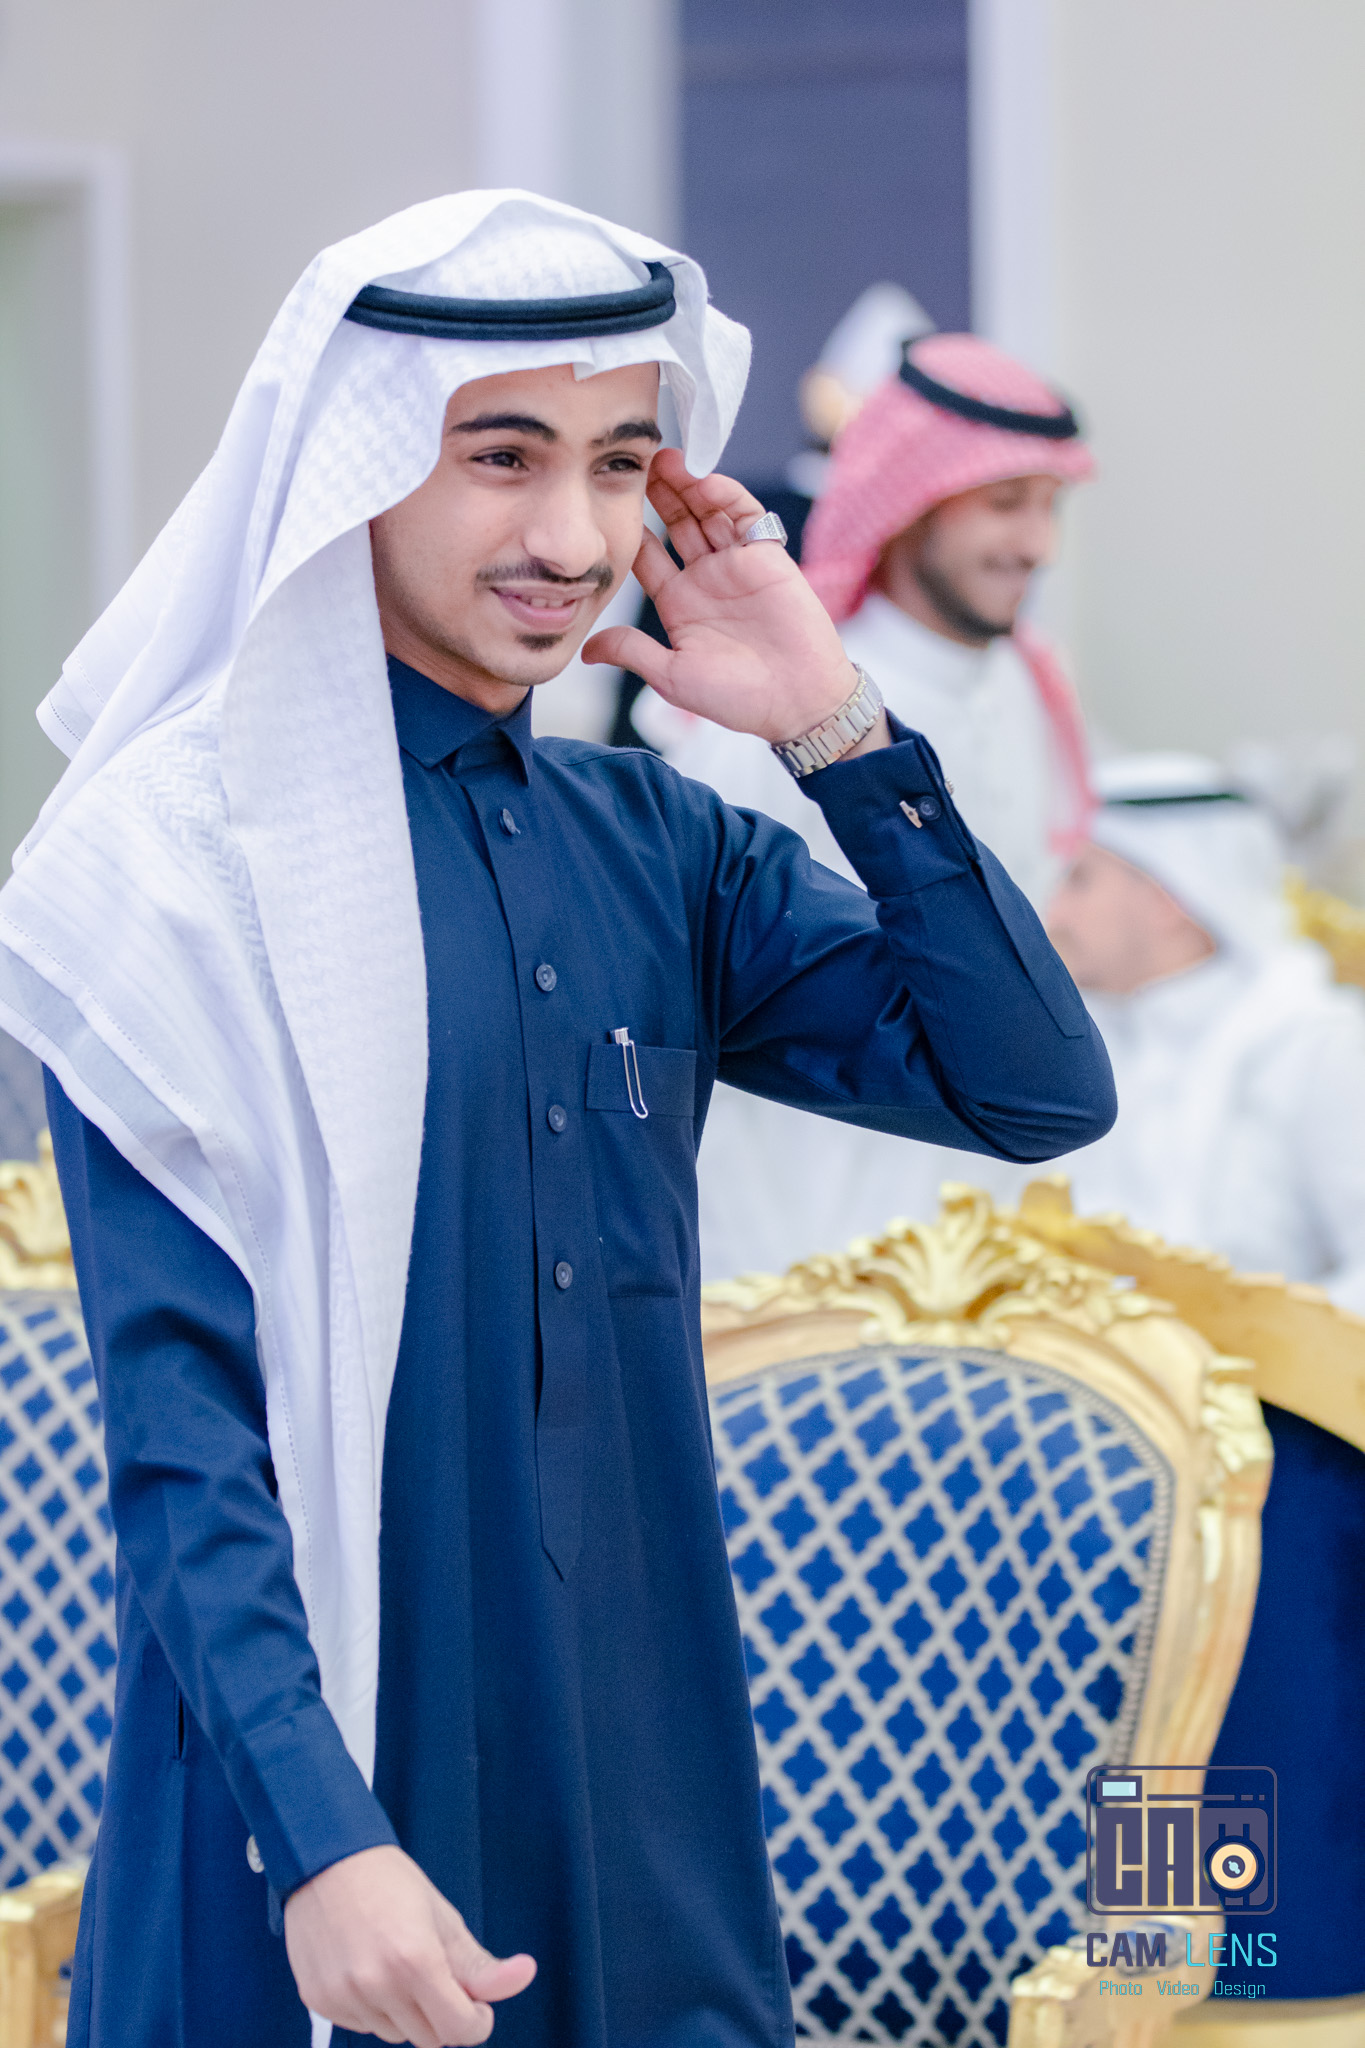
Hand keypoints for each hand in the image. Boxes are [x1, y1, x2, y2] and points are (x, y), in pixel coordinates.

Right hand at [284, 1844, 535, 2045]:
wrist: (326, 1859)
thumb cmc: (389, 1882)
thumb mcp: (443, 1919)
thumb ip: (480, 1965)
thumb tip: (525, 1976)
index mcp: (415, 1960)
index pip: (458, 2030)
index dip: (476, 2023)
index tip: (477, 2008)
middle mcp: (377, 1984)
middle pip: (428, 2040)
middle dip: (442, 2017)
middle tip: (436, 1976)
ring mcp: (344, 1996)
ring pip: (394, 2033)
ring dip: (405, 2012)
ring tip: (395, 1963)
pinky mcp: (320, 2000)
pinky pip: (362, 2025)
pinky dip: (373, 2007)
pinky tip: (367, 1967)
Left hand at [582, 449, 883, 747]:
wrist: (798, 701)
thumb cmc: (737, 698)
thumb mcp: (672, 676)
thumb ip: (631, 652)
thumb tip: (585, 650)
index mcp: (678, 604)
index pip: (648, 554)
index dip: (631, 527)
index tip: (609, 501)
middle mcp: (705, 578)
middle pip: (676, 522)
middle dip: (658, 494)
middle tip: (637, 463)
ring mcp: (736, 564)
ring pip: (708, 512)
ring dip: (689, 485)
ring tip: (665, 459)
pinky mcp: (767, 556)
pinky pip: (745, 516)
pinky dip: (726, 496)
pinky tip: (705, 483)